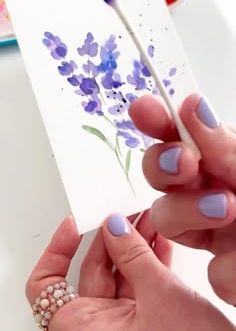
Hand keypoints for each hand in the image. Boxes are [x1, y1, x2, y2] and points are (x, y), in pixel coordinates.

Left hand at [26, 212, 234, 330]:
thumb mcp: (159, 296)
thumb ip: (134, 256)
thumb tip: (115, 226)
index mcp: (85, 329)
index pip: (46, 286)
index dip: (56, 251)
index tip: (74, 223)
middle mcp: (98, 328)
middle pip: (91, 271)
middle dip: (112, 236)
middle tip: (127, 212)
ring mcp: (122, 324)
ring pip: (119, 275)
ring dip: (135, 244)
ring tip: (148, 218)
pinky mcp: (144, 321)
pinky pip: (139, 285)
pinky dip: (149, 262)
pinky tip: (159, 239)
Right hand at [129, 93, 235, 305]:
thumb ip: (228, 148)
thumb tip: (193, 107)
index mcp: (222, 155)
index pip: (180, 133)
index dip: (158, 119)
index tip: (144, 110)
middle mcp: (212, 187)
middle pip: (159, 171)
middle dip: (162, 164)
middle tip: (184, 162)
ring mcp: (216, 229)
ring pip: (169, 219)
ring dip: (191, 211)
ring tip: (228, 208)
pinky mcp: (227, 271)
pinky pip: (214, 271)